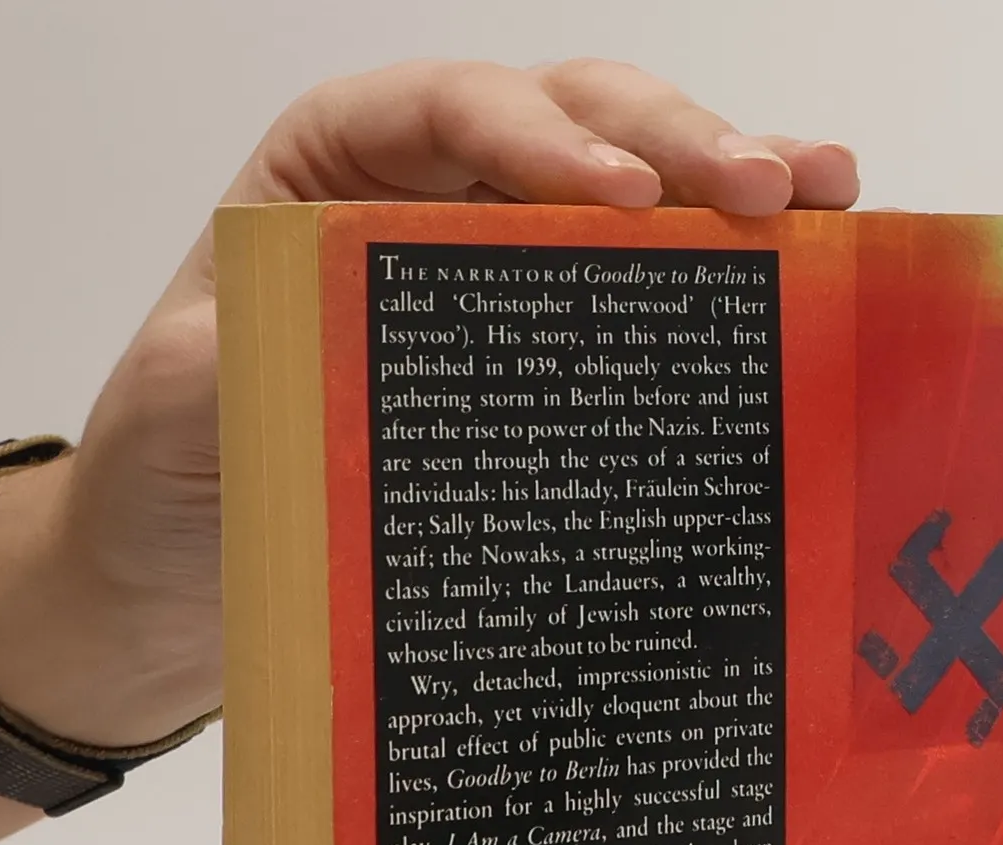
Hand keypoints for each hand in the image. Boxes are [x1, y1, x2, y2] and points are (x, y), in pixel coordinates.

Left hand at [0, 60, 858, 750]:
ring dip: (733, 190)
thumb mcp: (184, 404)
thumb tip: (344, 341)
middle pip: (574, 124)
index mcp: (338, 169)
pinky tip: (805, 284)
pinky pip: (641, 305)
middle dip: (679, 145)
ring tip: (829, 202)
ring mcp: (502, 277)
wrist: (180, 574)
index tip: (621, 198)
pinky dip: (721, 289)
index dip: (543, 137)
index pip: (452, 112)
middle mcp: (432, 197)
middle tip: (771, 190)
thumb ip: (255, 356)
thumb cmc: (174, 471)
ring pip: (635, 194)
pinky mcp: (550, 365)